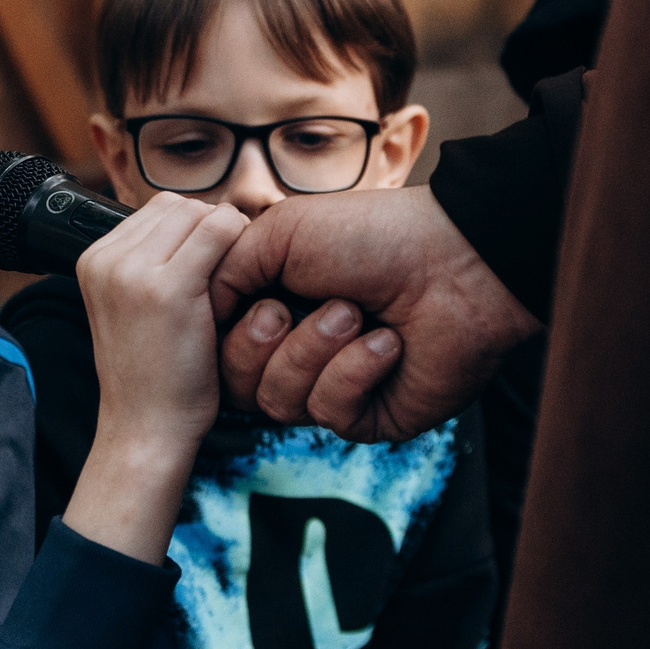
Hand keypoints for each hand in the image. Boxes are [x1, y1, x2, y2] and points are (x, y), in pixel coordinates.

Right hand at [60, 193, 248, 561]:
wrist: (145, 429)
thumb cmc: (152, 373)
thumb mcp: (132, 307)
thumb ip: (151, 261)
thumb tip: (204, 217)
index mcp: (93, 258)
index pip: (160, 208)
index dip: (194, 234)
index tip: (207, 273)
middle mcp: (107, 257)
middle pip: (182, 205)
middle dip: (212, 234)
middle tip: (224, 283)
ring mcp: (133, 271)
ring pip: (204, 213)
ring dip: (228, 244)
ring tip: (226, 292)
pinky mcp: (168, 288)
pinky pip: (222, 232)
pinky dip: (242, 253)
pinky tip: (239, 294)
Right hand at [211, 186, 535, 443]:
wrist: (452, 261)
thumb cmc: (370, 235)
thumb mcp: (280, 232)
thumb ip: (222, 270)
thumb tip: (197, 314)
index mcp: (276, 305)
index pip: (217, 346)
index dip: (220, 333)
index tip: (245, 302)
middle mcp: (299, 349)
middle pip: (236, 383)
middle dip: (261, 344)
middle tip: (293, 307)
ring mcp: (334, 385)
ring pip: (278, 401)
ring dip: (313, 351)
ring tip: (356, 314)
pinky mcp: (370, 416)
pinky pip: (329, 413)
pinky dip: (354, 372)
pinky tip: (387, 343)